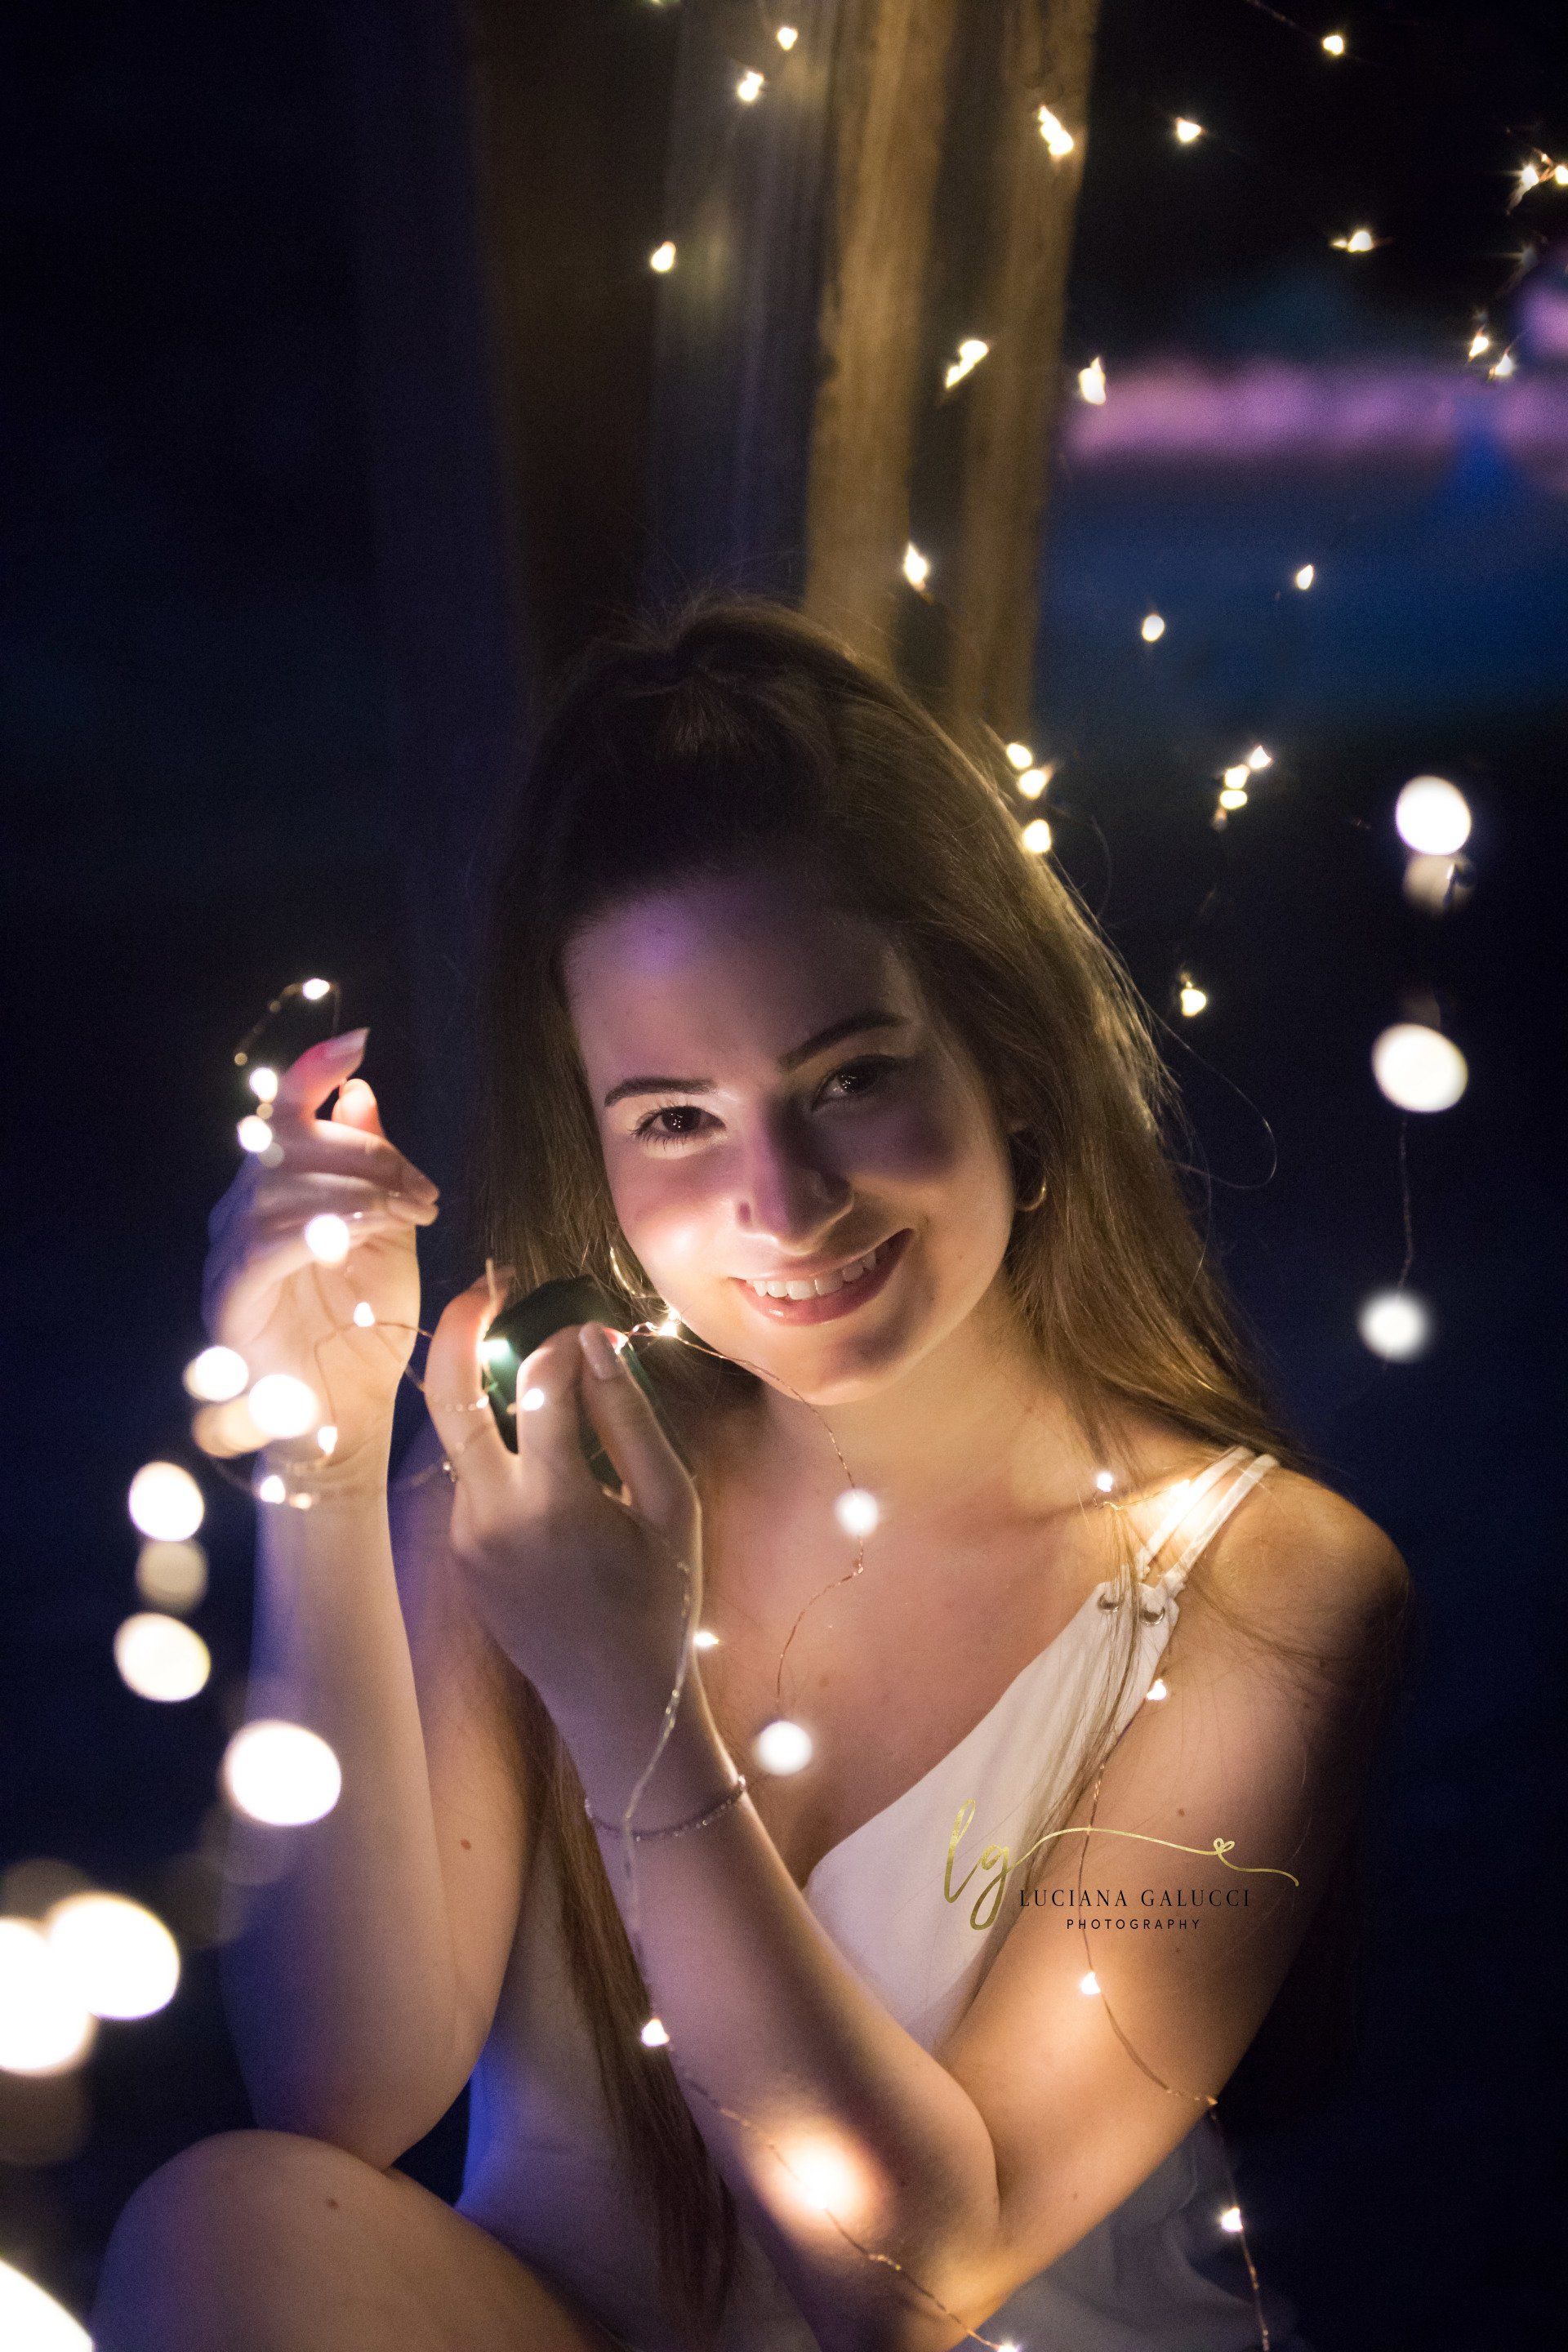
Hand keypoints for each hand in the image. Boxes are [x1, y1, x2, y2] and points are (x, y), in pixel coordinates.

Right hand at [201, 1030, 439, 1478]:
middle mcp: (241, 1212)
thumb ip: (375, 1167)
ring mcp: (229, 1255)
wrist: (349, 1417)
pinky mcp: (229, 1300)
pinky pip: (266, 1245)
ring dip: (356, 1193)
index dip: (313, 1072)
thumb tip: (360, 1092)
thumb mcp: (388, 1234)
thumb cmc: (367, 1330)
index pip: (284, 1114)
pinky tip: (360, 1234)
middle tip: (424, 1192)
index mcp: (277, 1190)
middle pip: (293, 1145)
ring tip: (409, 1214)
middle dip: (369, 1156)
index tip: (359, 1041)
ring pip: (282, 1190)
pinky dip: (317, 1229)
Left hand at [424, 1280, 702, 1805]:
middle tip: (483, 1288)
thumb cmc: (661, 1602)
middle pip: (450, 1397)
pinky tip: (547, 1452)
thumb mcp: (670, 1506)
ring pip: (461, 1438)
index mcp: (551, 1500)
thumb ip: (631, 1418)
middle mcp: (489, 1514)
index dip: (567, 1343)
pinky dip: (502, 1447)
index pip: (540, 1382)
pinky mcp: (459, 1553)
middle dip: (461, 1332)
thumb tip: (596, 1341)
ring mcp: (465, 1537)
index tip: (594, 1328)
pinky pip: (473, 1478)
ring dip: (490, 1395)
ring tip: (533, 1369)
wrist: (616, 1702)